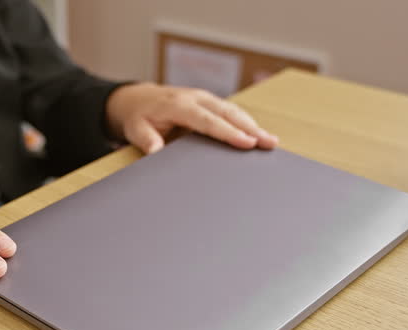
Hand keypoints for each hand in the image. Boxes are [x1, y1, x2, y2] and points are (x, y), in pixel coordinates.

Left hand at [105, 83, 278, 153]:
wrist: (138, 99)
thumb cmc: (139, 117)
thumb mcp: (136, 129)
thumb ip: (147, 140)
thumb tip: (156, 152)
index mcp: (179, 105)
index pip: (208, 120)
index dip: (228, 132)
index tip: (247, 142)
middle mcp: (196, 98)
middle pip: (228, 113)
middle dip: (250, 128)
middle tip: (269, 143)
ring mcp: (205, 98)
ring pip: (233, 111)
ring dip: (253, 125)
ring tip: (272, 142)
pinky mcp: (210, 103)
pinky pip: (231, 112)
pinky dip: (246, 123)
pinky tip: (260, 136)